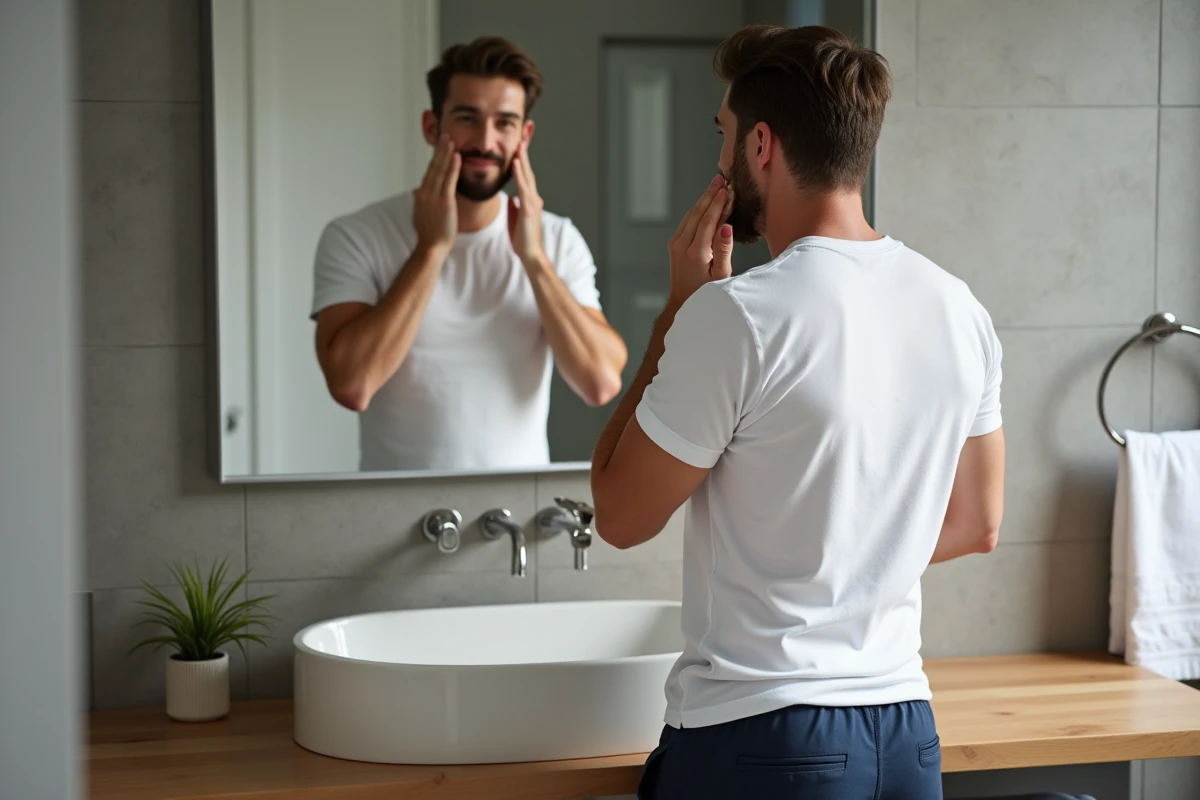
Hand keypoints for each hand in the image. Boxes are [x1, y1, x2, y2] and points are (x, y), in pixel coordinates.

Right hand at [412, 134, 460, 254]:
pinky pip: (449, 180)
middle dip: (440, 150)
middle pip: (433, 166)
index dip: (435, 158)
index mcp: (421, 194)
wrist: (431, 247)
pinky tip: (457, 156)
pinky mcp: (444, 202)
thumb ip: (424, 201)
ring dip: (446, 153)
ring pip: (440, 170)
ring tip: (451, 139)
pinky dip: (453, 167)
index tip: (440, 147)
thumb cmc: (430, 234)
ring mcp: (434, 196)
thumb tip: (421, 193)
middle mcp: (425, 192)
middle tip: (445, 135)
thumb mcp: (423, 213)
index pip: (429, 172)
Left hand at [508, 140, 545, 265]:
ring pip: (527, 176)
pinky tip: (516, 163)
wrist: (530, 255)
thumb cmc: (522, 240)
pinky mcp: (529, 209)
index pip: (524, 176)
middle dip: (525, 154)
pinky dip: (520, 174)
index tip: (517, 147)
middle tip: (522, 136)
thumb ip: (514, 207)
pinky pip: (523, 188)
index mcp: (528, 200)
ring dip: (523, 159)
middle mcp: (533, 198)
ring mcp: (532, 203)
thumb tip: (510, 198)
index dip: (521, 161)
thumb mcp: (515, 219)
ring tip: (520, 143)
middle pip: (528, 171)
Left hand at [666, 175, 732, 309]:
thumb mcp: (722, 275)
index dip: (719, 203)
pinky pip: (687, 221)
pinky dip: (697, 209)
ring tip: (715, 185)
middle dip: (710, 194)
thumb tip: (727, 227)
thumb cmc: (708, 293)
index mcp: (696, 253)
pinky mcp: (673, 245)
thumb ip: (724, 250)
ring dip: (703, 199)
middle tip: (721, 178)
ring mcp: (675, 244)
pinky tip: (705, 202)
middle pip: (698, 213)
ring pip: (691, 215)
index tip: (728, 189)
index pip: (709, 220)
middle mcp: (682, 246)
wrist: (683, 304)